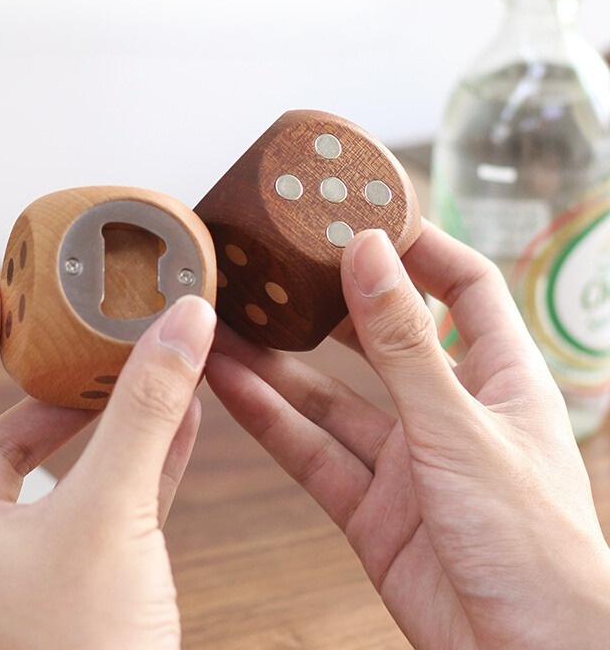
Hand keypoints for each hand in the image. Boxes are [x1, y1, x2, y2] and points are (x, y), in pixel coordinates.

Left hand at [0, 280, 215, 649]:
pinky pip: (109, 490)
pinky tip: (185, 417)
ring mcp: (35, 551)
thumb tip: (179, 326)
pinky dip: (142, 449)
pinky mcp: (87, 566)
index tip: (0, 301)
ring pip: (60, 461)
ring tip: (144, 369)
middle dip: (50, 380)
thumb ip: (146, 412)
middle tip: (87, 336)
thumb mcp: (111, 514)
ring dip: (104, 413)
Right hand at [206, 223, 609, 648]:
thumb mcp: (458, 428)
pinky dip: (270, 420)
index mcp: (498, 377)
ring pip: (331, 396)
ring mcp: (406, 459)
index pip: (463, 285)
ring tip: (226, 324)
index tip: (365, 214)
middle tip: (279, 267)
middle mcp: (448, 409)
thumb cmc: (535, 546)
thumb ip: (405, 344)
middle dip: (329, 303)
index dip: (419, 245)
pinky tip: (230, 386)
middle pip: (381, 336)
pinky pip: (312, 451)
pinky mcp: (371, 507)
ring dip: (279, 364)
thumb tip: (371, 254)